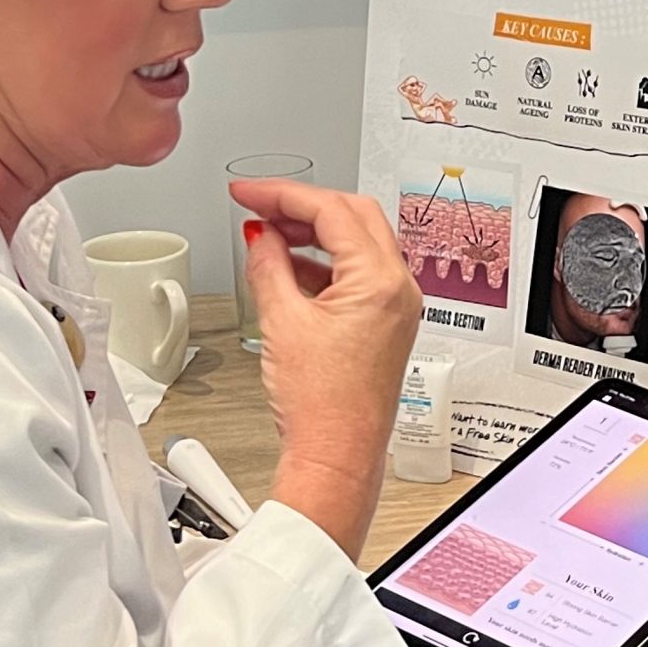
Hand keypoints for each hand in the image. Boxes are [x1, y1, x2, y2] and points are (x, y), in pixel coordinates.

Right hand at [235, 177, 420, 558]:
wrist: (337, 455)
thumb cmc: (322, 406)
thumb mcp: (282, 321)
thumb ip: (268, 265)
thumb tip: (261, 236)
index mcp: (382, 281)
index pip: (333, 210)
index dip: (282, 194)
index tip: (248, 191)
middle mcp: (399, 288)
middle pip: (353, 216)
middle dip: (302, 205)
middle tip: (258, 204)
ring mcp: (397, 305)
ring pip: (357, 242)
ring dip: (313, 233)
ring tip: (267, 233)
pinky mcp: (386, 323)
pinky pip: (357, 273)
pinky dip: (323, 262)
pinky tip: (287, 266)